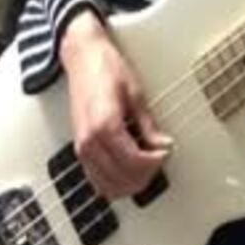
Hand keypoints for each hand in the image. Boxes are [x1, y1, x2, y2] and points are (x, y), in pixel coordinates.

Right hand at [60, 10, 171, 200]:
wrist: (83, 58)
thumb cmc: (107, 70)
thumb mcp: (136, 94)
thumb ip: (148, 125)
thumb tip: (163, 145)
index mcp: (105, 126)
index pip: (133, 162)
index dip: (155, 162)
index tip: (165, 151)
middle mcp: (89, 141)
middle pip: (120, 178)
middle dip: (145, 174)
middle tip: (159, 157)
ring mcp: (81, 147)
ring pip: (106, 186)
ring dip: (130, 181)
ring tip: (146, 163)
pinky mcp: (79, 148)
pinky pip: (96, 178)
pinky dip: (114, 180)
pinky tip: (129, 166)